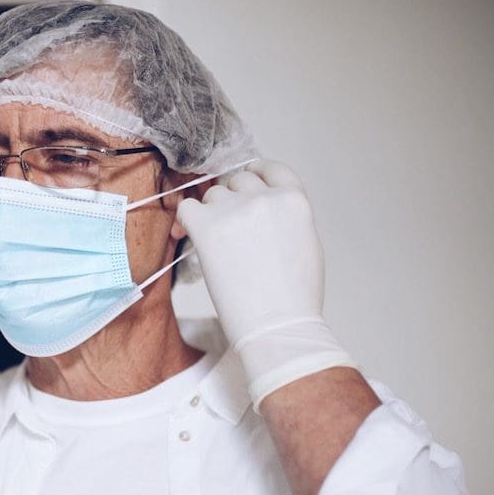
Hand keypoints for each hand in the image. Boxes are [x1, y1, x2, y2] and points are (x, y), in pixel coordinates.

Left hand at [176, 159, 355, 409]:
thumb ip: (287, 218)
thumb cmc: (294, 298)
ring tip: (220, 245)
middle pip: (238, 181)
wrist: (277, 325)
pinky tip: (192, 236)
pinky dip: (187, 220)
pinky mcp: (206, 226)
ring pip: (212, 195)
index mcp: (294, 200)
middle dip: (233, 200)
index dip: (256, 173)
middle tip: (231, 229)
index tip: (247, 179)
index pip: (271, 169)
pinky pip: (186, 208)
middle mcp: (264, 197)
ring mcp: (234, 209)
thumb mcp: (306, 243)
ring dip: (212, 213)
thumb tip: (267, 211)